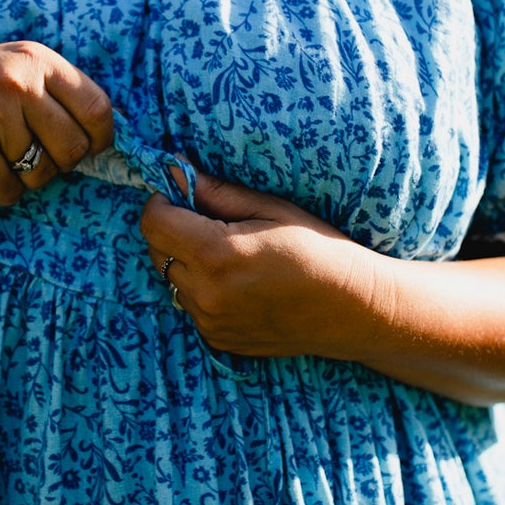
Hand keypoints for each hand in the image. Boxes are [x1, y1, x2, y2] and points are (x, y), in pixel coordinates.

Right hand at [0, 41, 114, 205]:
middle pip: (73, 148)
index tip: (87, 149)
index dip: (99, 138)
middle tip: (30, 156)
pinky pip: (9, 190)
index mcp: (34, 58)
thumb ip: (53, 93)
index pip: (97, 107)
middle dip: (58, 164)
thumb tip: (106, 138)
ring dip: (23, 177)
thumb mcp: (9, 71)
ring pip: (41, 174)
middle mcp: (16, 81)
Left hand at [139, 166, 377, 359]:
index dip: (162, 201)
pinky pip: (192, 305)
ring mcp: (210, 322)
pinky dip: (203, 289)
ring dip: (187, 262)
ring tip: (230, 255)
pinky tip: (239, 282)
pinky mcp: (218, 339)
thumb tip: (171, 166)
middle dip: (173, 230)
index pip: (153, 222)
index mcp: (216, 254)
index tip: (183, 194)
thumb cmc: (317, 248)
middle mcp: (207, 293)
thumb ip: (216, 191)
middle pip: (156, 251)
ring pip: (172, 280)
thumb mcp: (270, 208)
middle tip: (209, 222)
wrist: (352, 308)